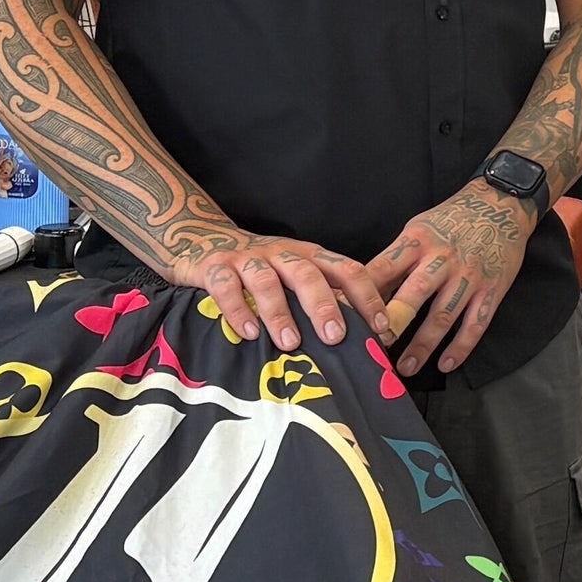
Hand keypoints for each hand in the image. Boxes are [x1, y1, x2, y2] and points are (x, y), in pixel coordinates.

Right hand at [161, 231, 379, 350]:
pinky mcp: (213, 267)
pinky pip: (225, 287)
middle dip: (324, 306)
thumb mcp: (292, 276)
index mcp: (308, 256)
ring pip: (266, 282)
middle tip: (335, 337)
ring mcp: (247, 259)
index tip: (381, 327)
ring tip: (290, 343)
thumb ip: (320, 297)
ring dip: (280, 313)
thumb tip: (358, 339)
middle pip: (307, 275)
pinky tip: (249, 334)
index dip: (367, 296)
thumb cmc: (260, 269)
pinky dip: (238, 310)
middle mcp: (281, 254)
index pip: (346, 270)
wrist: (201, 238)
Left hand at [364, 181, 532, 376]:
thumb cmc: (451, 220)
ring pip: (443, 315)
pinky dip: (461, 347)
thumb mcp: (417, 229)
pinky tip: (446, 364)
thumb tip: (364, 292)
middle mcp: (442, 259)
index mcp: (417, 241)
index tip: (346, 318)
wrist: (500, 205)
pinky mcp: (492, 289)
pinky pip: (476, 324)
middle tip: (374, 349)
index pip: (383, 270)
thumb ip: (395, 260)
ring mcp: (468, 276)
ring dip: (423, 344)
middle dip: (393, 323)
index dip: (363, 295)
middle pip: (414, 294)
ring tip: (405, 367)